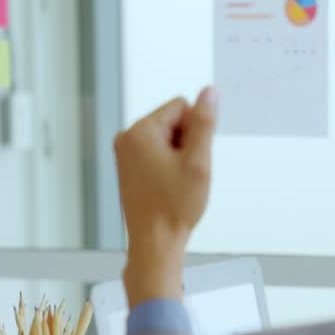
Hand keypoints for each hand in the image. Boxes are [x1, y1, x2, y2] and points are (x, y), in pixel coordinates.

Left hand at [113, 87, 216, 306]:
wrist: (154, 242)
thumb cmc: (173, 207)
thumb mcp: (198, 161)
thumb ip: (204, 123)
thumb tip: (209, 92)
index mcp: (139, 132)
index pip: (181, 106)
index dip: (195, 131)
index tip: (190, 159)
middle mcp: (126, 138)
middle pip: (172, 121)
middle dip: (186, 143)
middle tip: (184, 174)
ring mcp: (125, 153)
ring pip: (167, 138)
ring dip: (178, 155)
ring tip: (175, 182)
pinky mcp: (128, 166)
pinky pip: (157, 152)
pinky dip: (168, 165)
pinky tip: (167, 186)